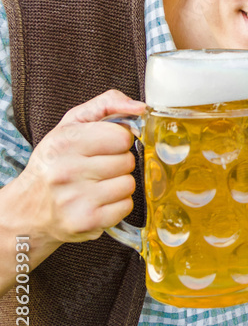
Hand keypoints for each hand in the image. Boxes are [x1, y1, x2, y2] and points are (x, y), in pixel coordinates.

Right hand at [16, 90, 145, 245]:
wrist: (29, 209)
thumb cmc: (56, 162)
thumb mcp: (72, 124)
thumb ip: (107, 104)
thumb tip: (140, 107)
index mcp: (64, 142)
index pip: (121, 136)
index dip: (118, 140)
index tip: (104, 146)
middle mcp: (67, 170)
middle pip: (127, 161)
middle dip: (118, 163)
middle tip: (97, 168)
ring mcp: (77, 198)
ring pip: (129, 184)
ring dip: (119, 184)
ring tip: (97, 185)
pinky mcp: (88, 221)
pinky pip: (127, 206)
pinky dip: (118, 204)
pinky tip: (99, 201)